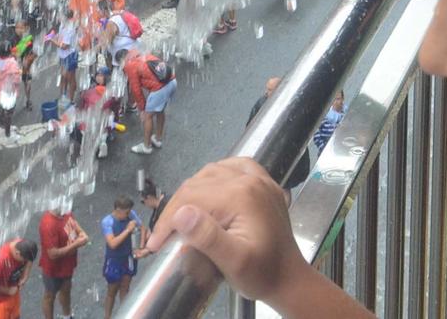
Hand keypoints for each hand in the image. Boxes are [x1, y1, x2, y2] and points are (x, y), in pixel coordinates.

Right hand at [146, 159, 308, 301]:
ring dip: (193, 190)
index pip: (191, 196)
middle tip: (164, 234)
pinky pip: (235, 166)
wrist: (291, 280)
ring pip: (213, 171)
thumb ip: (208, 237)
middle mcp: (251, 179)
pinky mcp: (265, 185)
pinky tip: (210, 188)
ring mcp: (260, 179)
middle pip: (199, 182)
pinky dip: (217, 175)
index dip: (168, 219)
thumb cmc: (262, 274)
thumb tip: (181, 212)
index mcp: (241, 195)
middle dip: (177, 206)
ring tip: (181, 215)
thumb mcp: (234, 262)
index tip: (155, 244)